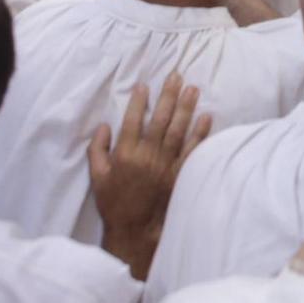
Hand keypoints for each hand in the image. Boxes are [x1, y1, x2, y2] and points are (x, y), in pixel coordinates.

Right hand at [90, 73, 211, 276]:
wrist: (135, 229)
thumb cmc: (114, 202)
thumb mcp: (97, 177)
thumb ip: (97, 149)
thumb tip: (104, 125)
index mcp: (125, 155)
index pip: (132, 121)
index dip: (138, 101)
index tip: (144, 84)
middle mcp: (147, 156)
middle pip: (159, 120)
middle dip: (168, 95)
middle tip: (176, 75)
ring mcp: (166, 164)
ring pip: (178, 130)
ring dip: (186, 108)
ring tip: (193, 88)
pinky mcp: (180, 173)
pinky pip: (193, 149)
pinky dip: (201, 133)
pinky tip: (207, 116)